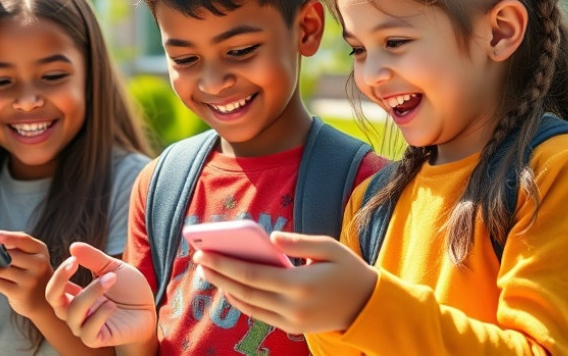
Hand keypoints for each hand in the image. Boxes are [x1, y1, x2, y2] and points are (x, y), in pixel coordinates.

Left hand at [0, 231, 51, 317]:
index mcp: (41, 250)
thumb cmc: (30, 272)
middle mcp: (39, 264)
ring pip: (2, 269)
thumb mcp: (32, 256)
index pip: (23, 239)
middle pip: (10, 254)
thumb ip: (18, 244)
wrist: (40, 301)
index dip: (7, 236)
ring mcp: (30, 280)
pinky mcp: (20, 293)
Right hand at [45, 242, 155, 347]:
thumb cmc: (129, 290)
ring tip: (112, 278)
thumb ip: (93, 258)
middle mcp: (76, 312)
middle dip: (59, 280)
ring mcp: (86, 326)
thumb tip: (73, 246)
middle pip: (53, 300)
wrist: (148, 311)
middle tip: (75, 262)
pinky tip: (112, 305)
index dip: (59, 274)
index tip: (74, 259)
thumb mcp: (112, 268)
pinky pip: (87, 332)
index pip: (54, 288)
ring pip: (73, 314)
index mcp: (76, 295)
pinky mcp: (98, 339)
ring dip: (91, 292)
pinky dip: (99, 316)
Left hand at [192, 232, 376, 333]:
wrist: (368, 306)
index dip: (224, 264)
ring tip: (209, 272)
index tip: (203, 252)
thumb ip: (298, 242)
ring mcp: (291, 320)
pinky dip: (241, 302)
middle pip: (244, 290)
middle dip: (218, 274)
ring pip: (248, 305)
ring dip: (225, 289)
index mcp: (300, 283)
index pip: (251, 274)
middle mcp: (292, 306)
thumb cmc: (348, 270)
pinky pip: (259, 315)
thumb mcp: (329, 247)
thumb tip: (269, 239)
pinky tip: (229, 287)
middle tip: (198, 259)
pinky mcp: (292, 328)